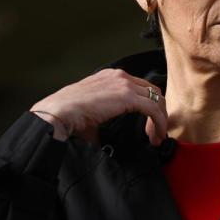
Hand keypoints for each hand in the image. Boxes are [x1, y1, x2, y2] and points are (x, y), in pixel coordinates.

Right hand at [31, 68, 167, 145]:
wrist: (59, 113)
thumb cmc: (68, 116)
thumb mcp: (91, 114)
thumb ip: (103, 122)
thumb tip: (105, 142)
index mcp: (111, 77)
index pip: (141, 88)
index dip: (150, 108)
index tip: (149, 127)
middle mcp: (120, 76)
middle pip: (153, 92)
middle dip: (159, 114)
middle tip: (157, 134)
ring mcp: (124, 84)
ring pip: (156, 100)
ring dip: (161, 120)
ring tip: (157, 138)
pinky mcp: (127, 96)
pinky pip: (153, 109)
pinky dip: (159, 123)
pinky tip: (156, 136)